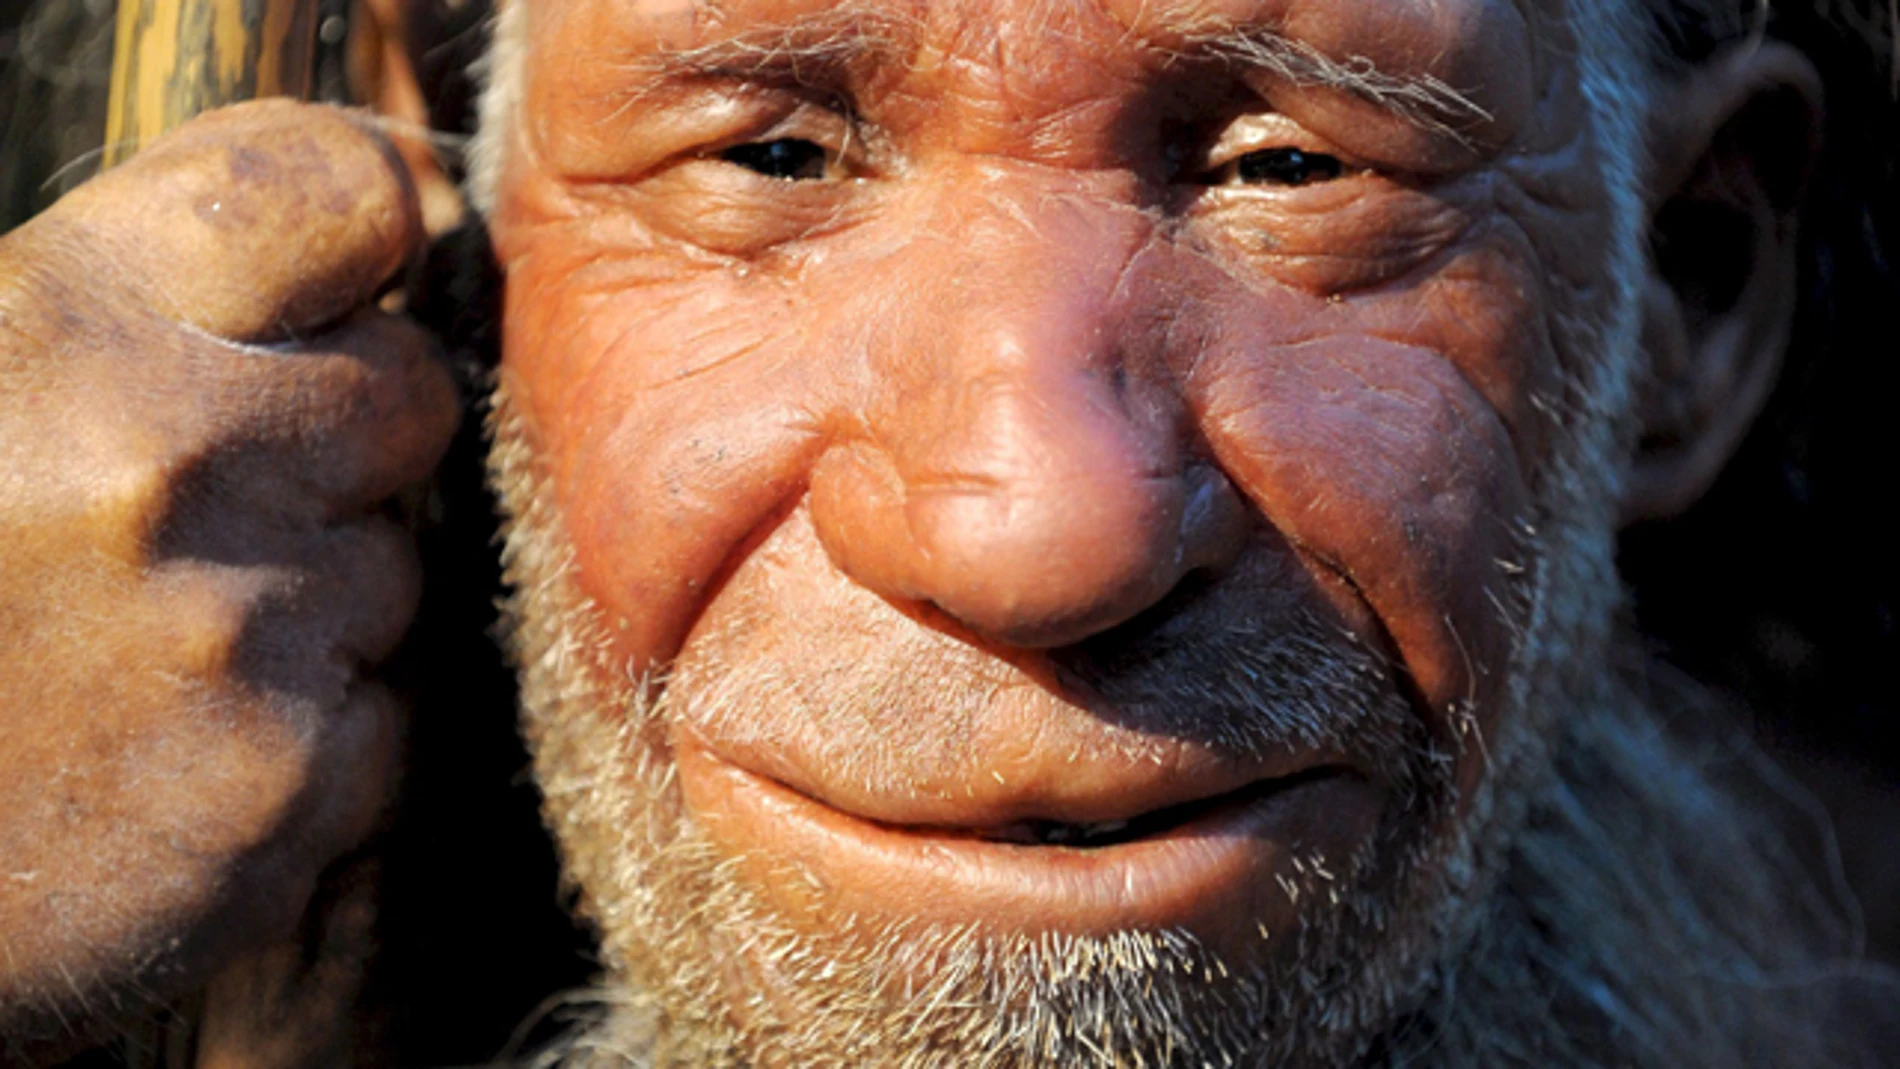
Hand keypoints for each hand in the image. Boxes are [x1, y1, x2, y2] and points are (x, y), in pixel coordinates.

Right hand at [0, 100, 456, 1060]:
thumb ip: (138, 313)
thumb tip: (373, 226)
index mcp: (61, 323)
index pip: (326, 191)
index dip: (365, 228)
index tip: (362, 270)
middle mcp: (167, 457)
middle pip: (410, 394)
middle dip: (341, 442)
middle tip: (212, 501)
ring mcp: (239, 634)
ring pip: (395, 575)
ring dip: (311, 608)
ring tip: (146, 654)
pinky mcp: (285, 793)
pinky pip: (379, 728)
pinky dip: (305, 751)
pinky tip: (167, 763)